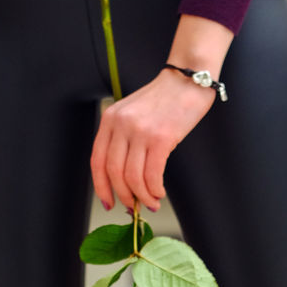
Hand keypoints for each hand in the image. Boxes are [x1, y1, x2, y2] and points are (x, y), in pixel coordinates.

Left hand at [90, 69, 215, 211]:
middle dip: (123, 196)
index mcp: (111, 119)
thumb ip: (124, 139)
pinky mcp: (160, 138)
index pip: (97, 161)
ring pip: (133, 177)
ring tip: (152, 202)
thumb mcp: (133, 114)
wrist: (188, 79)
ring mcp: (140, 131)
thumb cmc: (165, 100)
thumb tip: (125, 178)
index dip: (101, 187)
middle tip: (134, 207)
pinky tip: (159, 193)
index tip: (108, 202)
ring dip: (142, 197)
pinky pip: (152, 175)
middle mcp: (121, 125)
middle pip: (114, 172)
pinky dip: (154, 190)